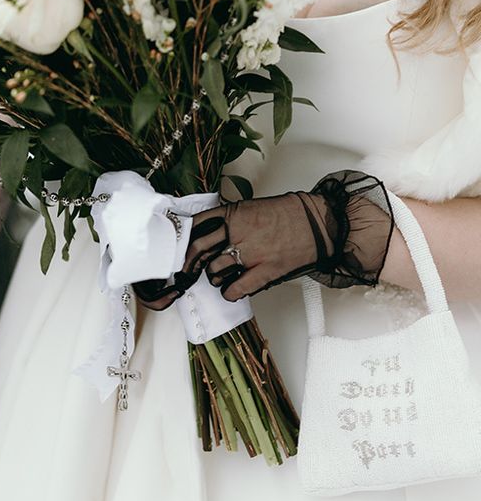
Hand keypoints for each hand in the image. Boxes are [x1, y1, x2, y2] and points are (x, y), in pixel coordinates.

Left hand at [134, 171, 392, 307]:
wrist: (322, 223)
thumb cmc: (288, 215)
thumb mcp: (251, 208)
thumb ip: (227, 220)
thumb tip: (202, 233)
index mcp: (233, 214)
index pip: (195, 226)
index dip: (183, 240)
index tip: (178, 250)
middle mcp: (237, 232)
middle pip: (196, 250)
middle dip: (189, 262)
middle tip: (188, 269)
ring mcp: (250, 253)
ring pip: (212, 272)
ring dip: (213, 276)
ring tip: (224, 274)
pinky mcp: (264, 273)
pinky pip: (233, 289)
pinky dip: (229, 292)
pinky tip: (234, 287)